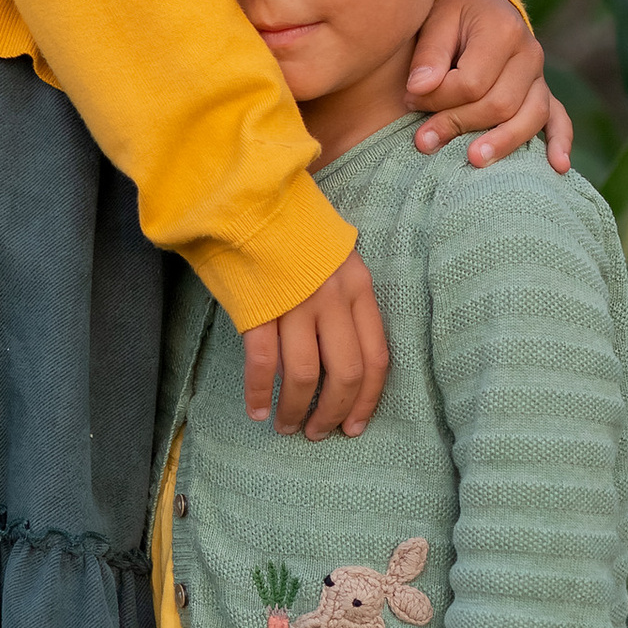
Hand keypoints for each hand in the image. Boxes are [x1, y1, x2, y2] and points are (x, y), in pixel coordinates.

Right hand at [242, 247, 389, 437]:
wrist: (250, 195)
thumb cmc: (294, 230)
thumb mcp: (336, 258)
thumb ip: (346, 299)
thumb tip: (345, 354)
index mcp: (359, 287)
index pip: (376, 358)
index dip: (368, 400)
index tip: (355, 426)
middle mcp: (333, 297)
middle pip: (344, 373)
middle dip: (333, 413)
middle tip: (319, 433)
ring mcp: (294, 301)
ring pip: (303, 374)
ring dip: (296, 409)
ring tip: (286, 426)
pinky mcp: (257, 304)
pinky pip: (262, 361)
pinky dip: (259, 391)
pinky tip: (257, 409)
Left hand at [408, 0, 572, 172]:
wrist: (481, 2)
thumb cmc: (453, 14)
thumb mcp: (435, 21)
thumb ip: (428, 56)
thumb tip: (418, 89)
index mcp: (503, 31)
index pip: (471, 82)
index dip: (438, 98)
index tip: (410, 99)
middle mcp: (530, 53)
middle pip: (500, 104)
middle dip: (459, 124)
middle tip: (423, 140)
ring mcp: (540, 75)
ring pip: (530, 116)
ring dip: (503, 142)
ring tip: (474, 161)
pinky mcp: (544, 92)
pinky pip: (559, 118)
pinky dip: (560, 142)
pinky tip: (557, 167)